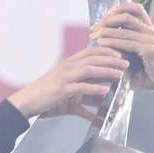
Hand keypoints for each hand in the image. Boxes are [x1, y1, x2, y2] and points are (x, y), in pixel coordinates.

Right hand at [8, 46, 128, 118]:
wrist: (27, 101)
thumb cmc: (44, 96)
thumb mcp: (63, 89)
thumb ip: (80, 91)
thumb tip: (95, 101)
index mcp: (68, 63)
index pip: (90, 51)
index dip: (106, 50)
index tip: (119, 54)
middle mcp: (67, 66)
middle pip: (93, 58)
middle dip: (111, 59)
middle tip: (125, 62)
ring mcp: (64, 78)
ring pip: (90, 70)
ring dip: (107, 71)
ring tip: (120, 74)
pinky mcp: (62, 90)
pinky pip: (81, 87)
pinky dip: (94, 88)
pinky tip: (105, 90)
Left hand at [90, 3, 153, 98]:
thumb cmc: (147, 72)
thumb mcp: (133, 57)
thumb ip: (122, 49)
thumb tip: (102, 45)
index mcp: (147, 29)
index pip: (134, 10)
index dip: (118, 10)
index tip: (102, 19)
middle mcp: (149, 31)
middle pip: (126, 17)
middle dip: (108, 21)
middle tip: (93, 28)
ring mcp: (150, 39)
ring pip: (125, 31)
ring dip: (107, 32)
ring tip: (94, 35)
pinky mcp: (148, 50)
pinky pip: (127, 44)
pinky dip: (113, 43)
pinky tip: (101, 44)